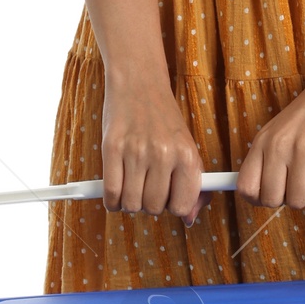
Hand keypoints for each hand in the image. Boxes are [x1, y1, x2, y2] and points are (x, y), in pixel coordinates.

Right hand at [99, 74, 203, 221]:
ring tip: (132, 185)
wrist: (139, 84)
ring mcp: (136, 151)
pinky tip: (116, 189)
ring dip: (130, 202)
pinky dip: (112, 200)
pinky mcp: (111, 148)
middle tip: (147, 186)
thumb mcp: (186, 148)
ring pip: (131, 204)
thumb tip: (189, 220)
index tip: (169, 197)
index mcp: (187, 156)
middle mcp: (163, 154)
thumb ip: (193, 185)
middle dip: (149, 203)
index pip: (182, 207)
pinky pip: (110, 193)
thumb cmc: (164, 120)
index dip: (173, 207)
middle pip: (154, 207)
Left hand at [237, 62, 304, 210]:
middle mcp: (278, 146)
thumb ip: (270, 156)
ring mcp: (302, 151)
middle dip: (287, 200)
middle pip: (270, 199)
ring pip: (297, 200)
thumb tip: (265, 191)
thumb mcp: (282, 128)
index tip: (273, 196)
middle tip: (299, 188)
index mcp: (263, 140)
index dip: (258, 199)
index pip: (245, 186)